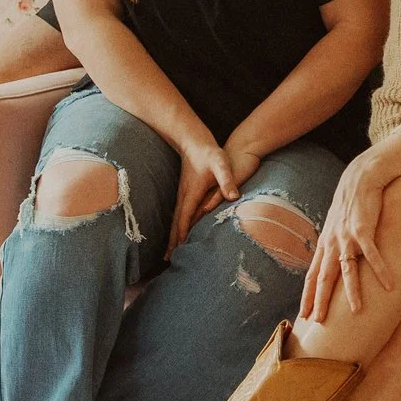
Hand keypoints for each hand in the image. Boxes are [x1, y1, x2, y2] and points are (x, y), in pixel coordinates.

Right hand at [168, 138, 246, 256]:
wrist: (195, 141)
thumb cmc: (210, 153)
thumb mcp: (221, 164)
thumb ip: (227, 180)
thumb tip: (233, 197)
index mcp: (191, 193)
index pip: (185, 217)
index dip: (182, 233)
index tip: (178, 249)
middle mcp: (183, 196)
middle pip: (176, 222)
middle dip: (171, 240)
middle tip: (166, 259)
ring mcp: (182, 194)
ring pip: (176, 220)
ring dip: (172, 235)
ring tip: (169, 251)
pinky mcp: (184, 193)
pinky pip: (179, 214)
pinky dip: (176, 226)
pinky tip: (178, 233)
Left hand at [300, 141, 400, 322]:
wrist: (360, 178)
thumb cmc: (351, 204)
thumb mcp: (336, 226)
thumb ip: (333, 245)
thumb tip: (332, 265)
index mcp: (324, 244)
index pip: (312, 275)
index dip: (307, 295)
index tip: (304, 315)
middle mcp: (332, 242)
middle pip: (324, 277)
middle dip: (320, 300)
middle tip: (318, 322)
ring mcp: (347, 236)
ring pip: (347, 269)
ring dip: (352, 291)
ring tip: (356, 311)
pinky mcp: (365, 229)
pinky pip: (373, 254)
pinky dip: (380, 270)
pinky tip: (389, 284)